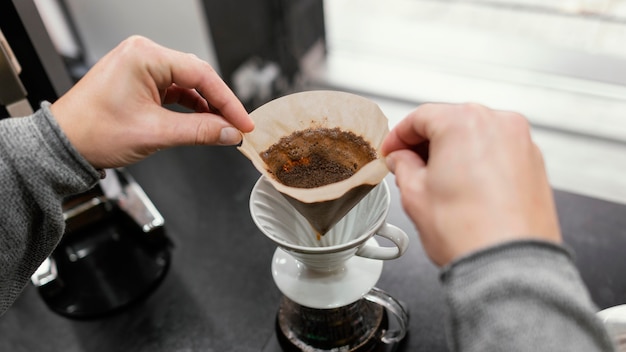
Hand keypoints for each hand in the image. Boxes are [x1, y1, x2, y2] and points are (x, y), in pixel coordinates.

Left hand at [51, 36, 253, 168]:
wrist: (63, 145)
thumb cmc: (93, 132)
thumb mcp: (155, 133)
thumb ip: (200, 131)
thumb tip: (230, 132)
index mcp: (144, 56)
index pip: (200, 74)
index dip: (227, 101)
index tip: (243, 121)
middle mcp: (142, 54)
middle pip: (196, 75)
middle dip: (219, 103)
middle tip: (237, 126)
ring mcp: (140, 66)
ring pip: (186, 83)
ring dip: (205, 105)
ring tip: (222, 126)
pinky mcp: (139, 80)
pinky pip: (173, 89)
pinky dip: (190, 105)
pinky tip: (203, 119)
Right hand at [382, 103, 560, 265]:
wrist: (508, 264)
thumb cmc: (469, 232)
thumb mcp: (415, 194)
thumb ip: (403, 166)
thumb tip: (402, 159)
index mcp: (464, 122)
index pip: (421, 117)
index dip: (398, 136)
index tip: (391, 150)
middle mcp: (498, 123)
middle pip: (451, 122)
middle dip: (426, 143)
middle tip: (408, 165)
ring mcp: (521, 142)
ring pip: (476, 135)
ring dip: (453, 152)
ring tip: (437, 181)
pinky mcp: (534, 164)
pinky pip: (498, 152)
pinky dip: (478, 162)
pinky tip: (465, 187)